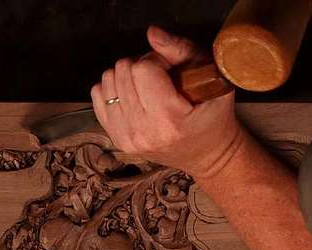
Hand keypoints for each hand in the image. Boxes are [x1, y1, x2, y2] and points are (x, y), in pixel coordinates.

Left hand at [91, 26, 245, 178]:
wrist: (207, 155)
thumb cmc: (213, 116)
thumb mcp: (210, 78)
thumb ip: (181, 50)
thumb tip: (152, 33)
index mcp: (170, 120)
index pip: (143, 69)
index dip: (157, 61)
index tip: (170, 72)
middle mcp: (144, 132)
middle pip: (123, 72)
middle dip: (141, 67)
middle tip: (159, 79)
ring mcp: (127, 138)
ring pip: (108, 81)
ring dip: (126, 77)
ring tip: (147, 88)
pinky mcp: (117, 139)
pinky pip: (98, 96)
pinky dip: (114, 90)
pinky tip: (133, 96)